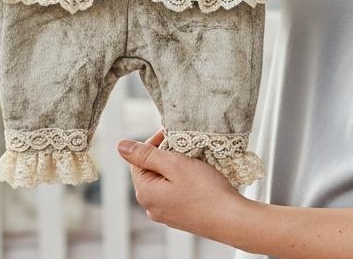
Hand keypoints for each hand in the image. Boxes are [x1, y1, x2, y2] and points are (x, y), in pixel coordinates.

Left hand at [118, 129, 244, 234]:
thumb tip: (121, 146)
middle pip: (151, 172)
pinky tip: (199, 178)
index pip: (139, 160)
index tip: (172, 133)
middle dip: (166, 155)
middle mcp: (151, 207)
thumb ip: (147, 155)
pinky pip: (175, 193)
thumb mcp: (175, 165)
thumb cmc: (205, 191)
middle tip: (185, 145)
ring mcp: (166, 214)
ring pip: (164, 182)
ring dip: (176, 168)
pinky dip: (184, 182)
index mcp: (145, 193)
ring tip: (194, 160)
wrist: (231, 219)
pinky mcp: (181, 217)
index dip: (154, 143)